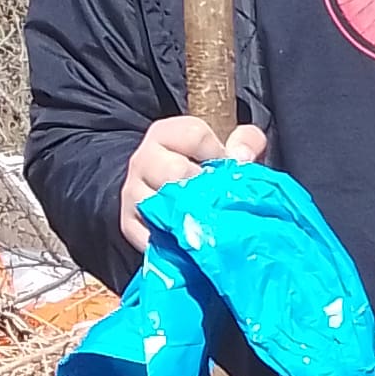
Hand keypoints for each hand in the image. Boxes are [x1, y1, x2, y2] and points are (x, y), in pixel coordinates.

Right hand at [118, 115, 267, 253]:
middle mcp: (143, 159)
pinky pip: (150, 235)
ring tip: (207, 221)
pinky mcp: (129, 223)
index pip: (194, 135)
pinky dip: (174, 241)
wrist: (168, 195)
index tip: (227, 168)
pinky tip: (191, 240)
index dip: (219, 153)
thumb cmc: (203, 170)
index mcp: (166, 134)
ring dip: (190, 215)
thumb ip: (245, 142)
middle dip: (204, 188)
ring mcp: (133, 192)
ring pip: (160, 204)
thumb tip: (243, 157)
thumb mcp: (226, 149)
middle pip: (175, 171)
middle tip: (219, 199)